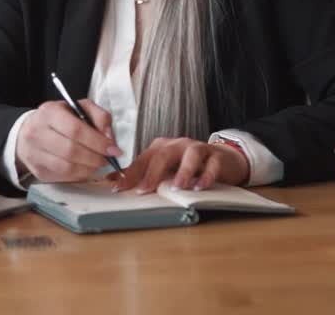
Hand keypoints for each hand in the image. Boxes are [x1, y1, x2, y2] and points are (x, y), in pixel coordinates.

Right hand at [14, 99, 122, 182]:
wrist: (28, 132)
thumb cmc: (59, 119)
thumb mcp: (79, 108)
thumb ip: (99, 116)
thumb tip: (110, 137)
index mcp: (49, 112)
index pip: (75, 129)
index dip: (97, 142)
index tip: (113, 149)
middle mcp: (37, 133)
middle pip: (71, 151)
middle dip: (95, 157)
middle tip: (108, 159)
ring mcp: (34, 154)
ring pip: (67, 168)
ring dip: (89, 169)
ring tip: (98, 164)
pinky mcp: (38, 171)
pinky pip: (63, 177)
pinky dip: (80, 175)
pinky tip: (86, 169)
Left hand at [106, 137, 249, 193]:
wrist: (221, 159)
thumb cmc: (187, 165)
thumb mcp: (164, 168)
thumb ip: (141, 174)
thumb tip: (112, 181)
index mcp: (162, 147)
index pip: (143, 158)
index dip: (130, 173)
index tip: (118, 187)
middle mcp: (178, 145)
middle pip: (163, 155)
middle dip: (152, 173)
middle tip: (143, 189)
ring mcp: (198, 149)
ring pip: (190, 155)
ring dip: (183, 172)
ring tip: (176, 187)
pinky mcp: (216, 157)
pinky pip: (212, 165)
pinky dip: (206, 176)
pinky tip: (199, 187)